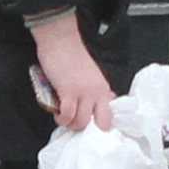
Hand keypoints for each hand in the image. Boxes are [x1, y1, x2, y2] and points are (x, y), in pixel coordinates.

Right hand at [26, 9, 115, 135]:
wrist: (61, 39)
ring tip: (64, 119)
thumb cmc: (73, 55)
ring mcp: (83, 93)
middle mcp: (97, 93)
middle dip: (86, 129)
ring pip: (81, 123)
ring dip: (71, 125)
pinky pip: (67, 115)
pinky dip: (61, 119)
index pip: (110, 115)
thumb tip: (96, 105)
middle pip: (99, 124)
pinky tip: (58, 115)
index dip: (101, 125)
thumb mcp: (92, 75)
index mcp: (104, 89)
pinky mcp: (68, 92)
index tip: (91, 127)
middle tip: (75, 123)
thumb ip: (95, 90)